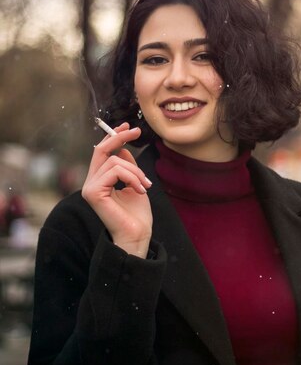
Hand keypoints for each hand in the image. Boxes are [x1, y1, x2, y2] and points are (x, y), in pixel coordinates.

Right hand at [82, 123, 152, 256]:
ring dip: (136, 171)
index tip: (128, 127)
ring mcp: (90, 187)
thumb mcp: (135, 183)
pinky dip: (132, 178)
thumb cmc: (137, 215)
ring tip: (146, 186)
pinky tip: (140, 190)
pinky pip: (115, 172)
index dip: (113, 136)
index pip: (101, 152)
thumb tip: (122, 148)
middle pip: (101, 149)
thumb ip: (127, 167)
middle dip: (119, 136)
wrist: (137, 236)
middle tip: (137, 131)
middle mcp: (91, 182)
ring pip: (114, 161)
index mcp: (99, 180)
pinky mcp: (93, 193)